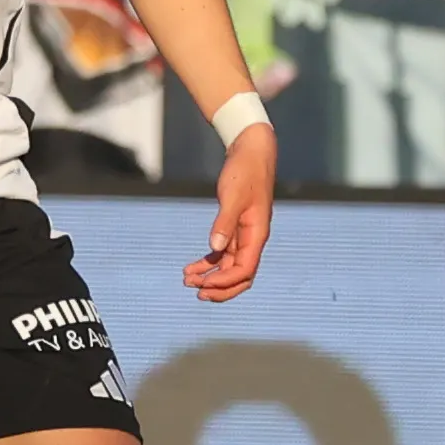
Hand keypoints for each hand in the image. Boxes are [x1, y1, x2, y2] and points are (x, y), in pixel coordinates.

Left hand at [183, 125, 273, 302]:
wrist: (251, 152)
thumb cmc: (244, 171)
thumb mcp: (233, 196)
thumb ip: (224, 223)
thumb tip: (215, 248)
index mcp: (257, 234)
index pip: (244, 270)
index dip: (224, 281)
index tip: (202, 284)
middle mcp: (253, 239)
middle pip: (241, 276)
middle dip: (220, 288)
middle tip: (196, 291)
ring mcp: (244, 235)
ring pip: (230, 267)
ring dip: (211, 276)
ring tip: (187, 280)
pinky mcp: (235, 228)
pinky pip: (223, 254)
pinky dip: (209, 263)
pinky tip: (192, 268)